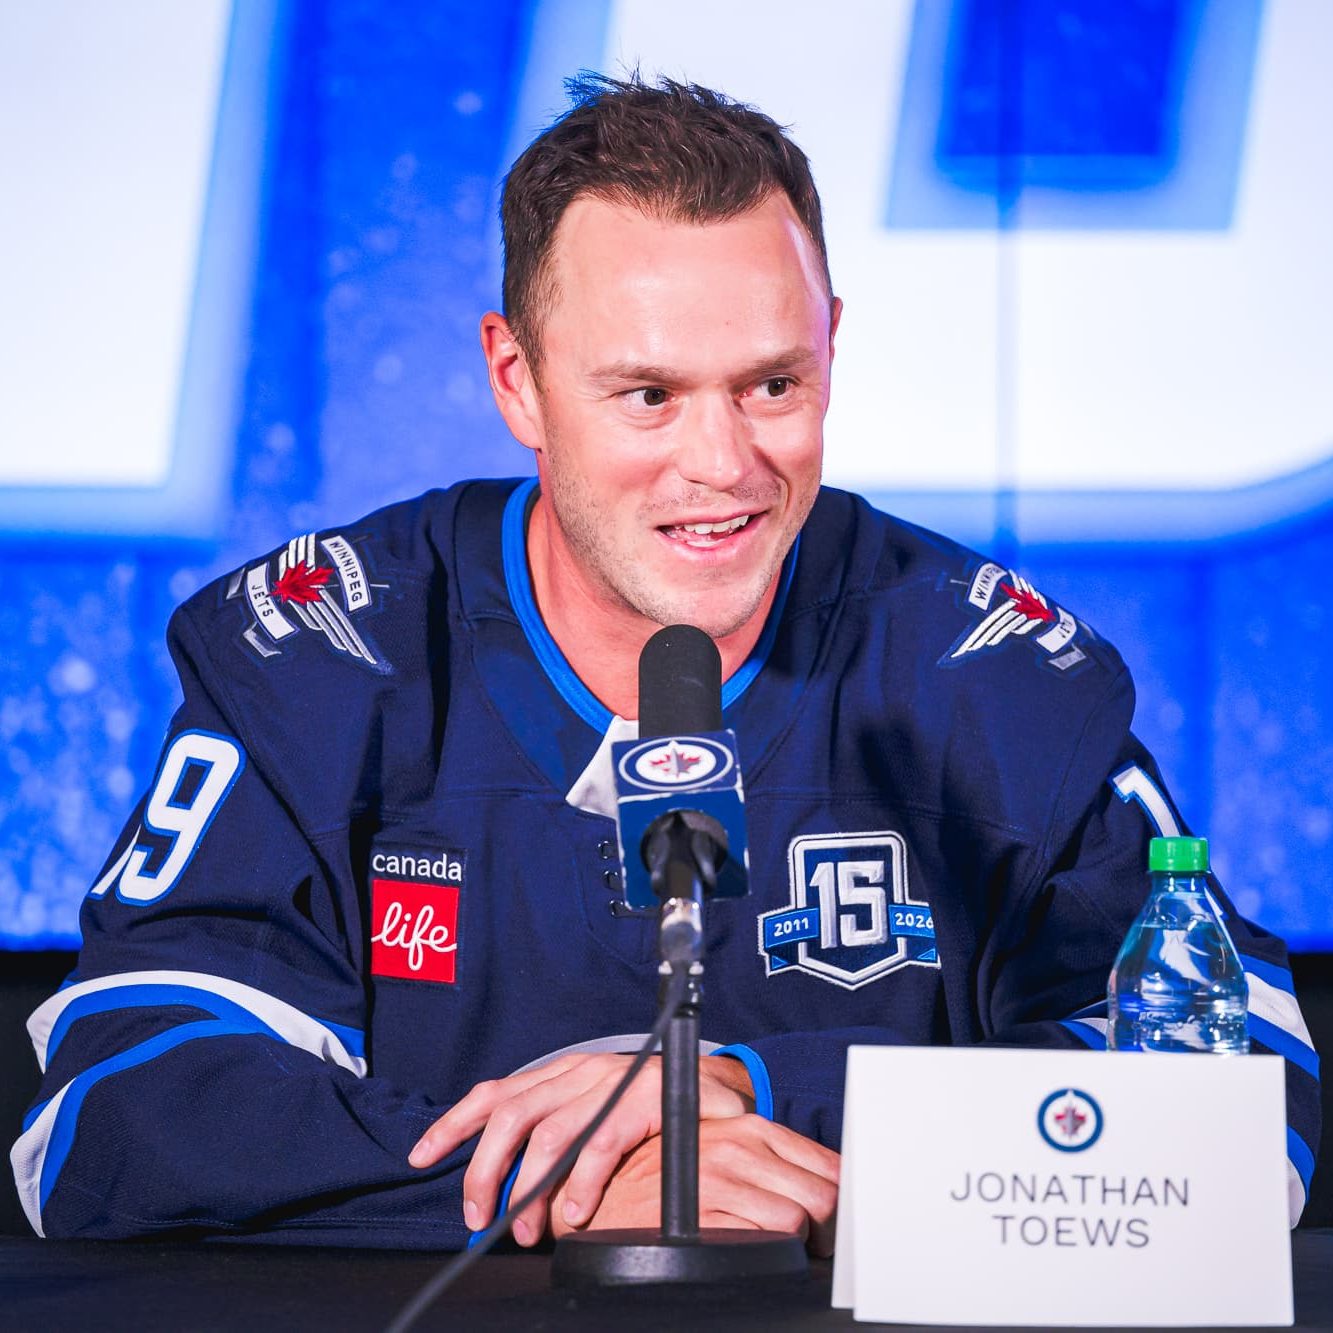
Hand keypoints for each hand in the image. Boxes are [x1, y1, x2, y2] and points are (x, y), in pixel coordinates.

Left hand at [408, 1053, 754, 1243]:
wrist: (716, 1092)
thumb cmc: (649, 1111)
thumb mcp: (595, 1113)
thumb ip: (557, 1136)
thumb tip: (507, 1187)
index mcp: (561, 1074)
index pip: (495, 1092)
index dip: (454, 1122)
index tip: (421, 1156)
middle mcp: (579, 1073)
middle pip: (511, 1114)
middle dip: (483, 1168)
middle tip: (477, 1216)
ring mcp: (610, 1085)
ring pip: (549, 1134)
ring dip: (529, 1189)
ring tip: (526, 1231)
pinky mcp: (642, 1103)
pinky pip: (600, 1145)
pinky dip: (582, 1184)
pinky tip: (578, 1215)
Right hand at [552, 1115, 839, 1256]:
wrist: (602, 1188)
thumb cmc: (667, 1175)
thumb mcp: (722, 1152)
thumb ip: (769, 1165)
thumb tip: (827, 1194)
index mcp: (751, 1129)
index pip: (829, 1166)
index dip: (843, 1203)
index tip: (837, 1225)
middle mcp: (740, 1147)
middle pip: (823, 1197)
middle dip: (829, 1231)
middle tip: (815, 1247)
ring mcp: (721, 1179)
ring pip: (797, 1221)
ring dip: (797, 1244)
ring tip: (780, 1248)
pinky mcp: (702, 1213)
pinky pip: (762, 1242)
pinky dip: (768, 1254)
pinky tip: (754, 1253)